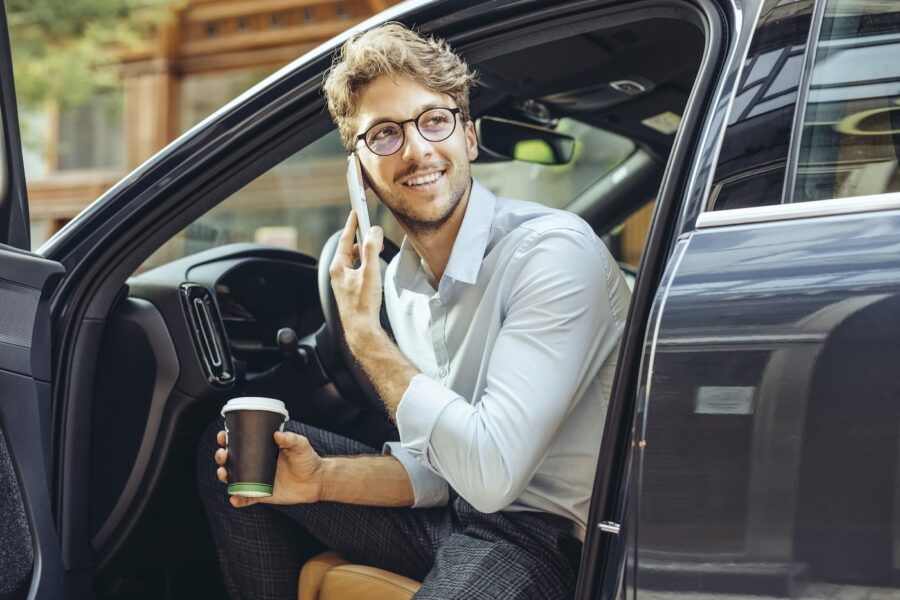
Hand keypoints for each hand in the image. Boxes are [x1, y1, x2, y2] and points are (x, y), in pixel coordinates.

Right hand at [215, 429, 324, 507]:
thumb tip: (277, 435)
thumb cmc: (308, 460)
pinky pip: (245, 499)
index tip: (222, 436)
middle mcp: (255, 464)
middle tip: (222, 454)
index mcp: (261, 450)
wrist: (316, 481)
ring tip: (223, 472)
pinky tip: (234, 498)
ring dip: (224, 476)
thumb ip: (291, 439)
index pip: (240, 443)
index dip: (227, 439)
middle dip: (221, 456)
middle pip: (231, 460)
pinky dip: (238, 500)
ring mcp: (256, 480)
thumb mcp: (301, 446)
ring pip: (234, 479)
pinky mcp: (261, 495)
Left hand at [329, 211, 384, 341]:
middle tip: (374, 234)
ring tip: (377, 252)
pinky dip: (365, 265)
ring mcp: (343, 283)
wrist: (361, 329)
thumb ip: (372, 249)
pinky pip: (356, 270)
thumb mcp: (370, 272)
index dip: (352, 224)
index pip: (344, 239)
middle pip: (349, 249)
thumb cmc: (363, 304)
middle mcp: (338, 273)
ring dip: (364, 254)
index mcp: (338, 266)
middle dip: (362, 240)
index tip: (356, 212)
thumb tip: (374, 232)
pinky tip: (374, 270)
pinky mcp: (349, 290)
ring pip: (353, 261)